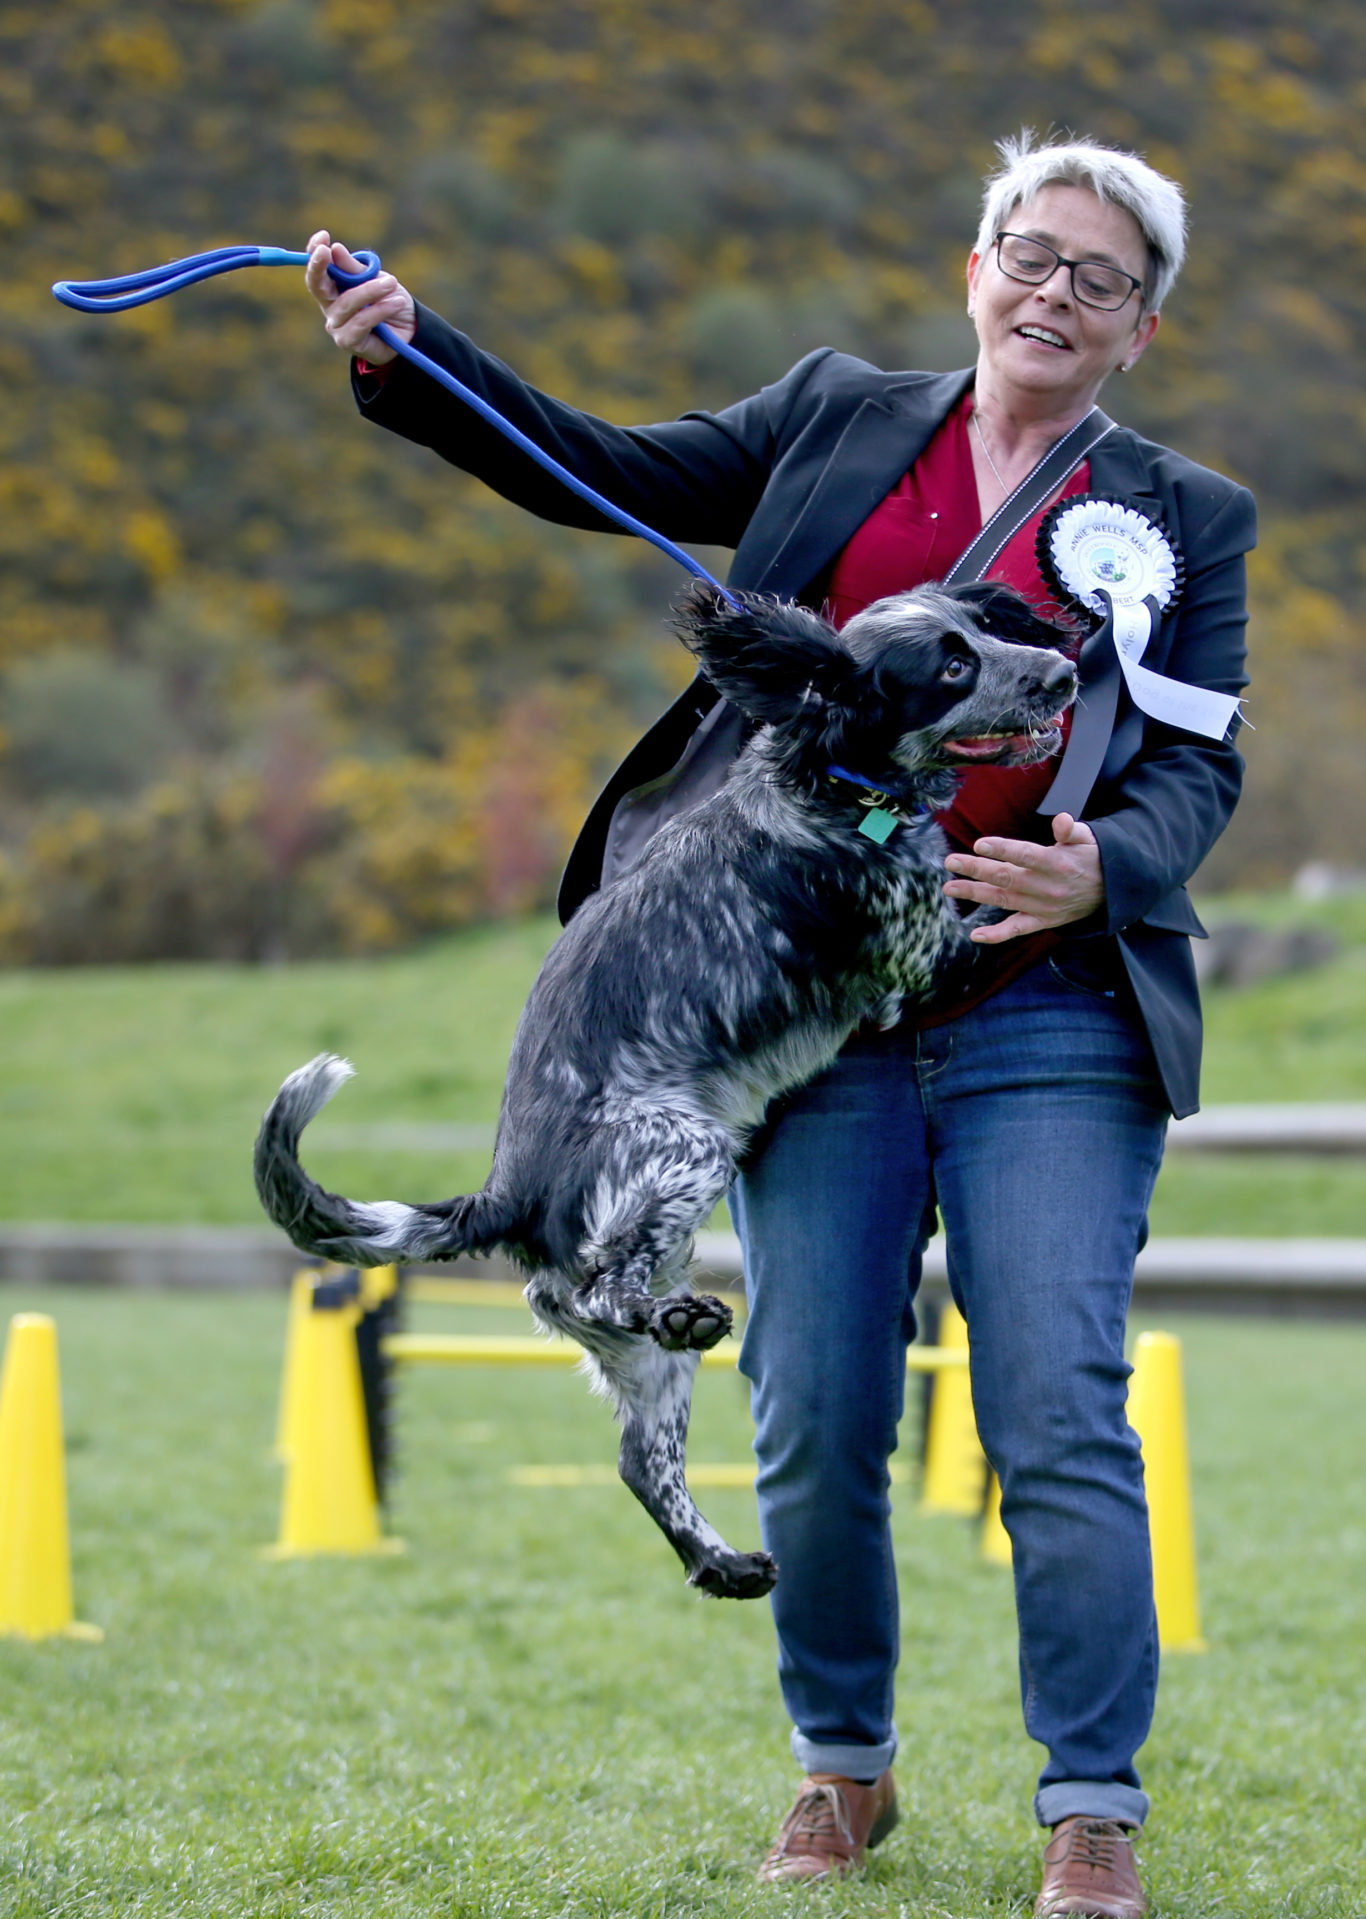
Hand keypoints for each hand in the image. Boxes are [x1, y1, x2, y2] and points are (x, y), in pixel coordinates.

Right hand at [304, 229, 415, 365]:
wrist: (410, 329)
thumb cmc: (389, 300)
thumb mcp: (376, 278)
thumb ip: (355, 269)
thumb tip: (336, 249)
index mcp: (333, 287)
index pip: (317, 270)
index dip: (314, 253)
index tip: (323, 236)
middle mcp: (330, 306)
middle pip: (317, 286)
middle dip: (320, 266)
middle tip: (328, 250)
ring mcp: (336, 326)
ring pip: (346, 303)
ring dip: (370, 290)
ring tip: (392, 283)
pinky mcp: (348, 341)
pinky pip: (361, 322)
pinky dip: (380, 310)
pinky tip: (396, 303)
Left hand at [942, 813, 1104, 943]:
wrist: (1111, 890)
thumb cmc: (1090, 857)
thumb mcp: (1088, 838)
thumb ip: (1071, 829)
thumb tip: (1061, 820)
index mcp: (1057, 863)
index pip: (1026, 855)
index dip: (1003, 849)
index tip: (980, 844)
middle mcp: (1047, 887)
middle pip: (1007, 877)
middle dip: (976, 869)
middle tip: (951, 862)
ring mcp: (1043, 906)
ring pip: (1004, 900)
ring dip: (975, 894)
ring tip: (950, 888)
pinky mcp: (1042, 921)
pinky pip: (1017, 930)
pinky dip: (997, 935)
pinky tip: (975, 935)